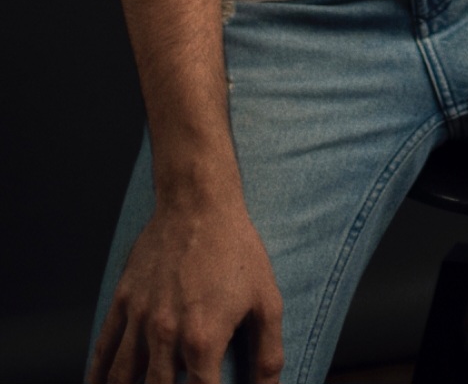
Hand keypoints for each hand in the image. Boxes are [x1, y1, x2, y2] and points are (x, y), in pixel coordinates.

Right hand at [87, 193, 283, 383]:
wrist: (199, 202)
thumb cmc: (236, 248)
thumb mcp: (266, 301)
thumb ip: (269, 354)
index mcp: (202, 340)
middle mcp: (165, 336)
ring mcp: (139, 319)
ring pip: (121, 380)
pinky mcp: (123, 302)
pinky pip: (103, 349)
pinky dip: (97, 375)